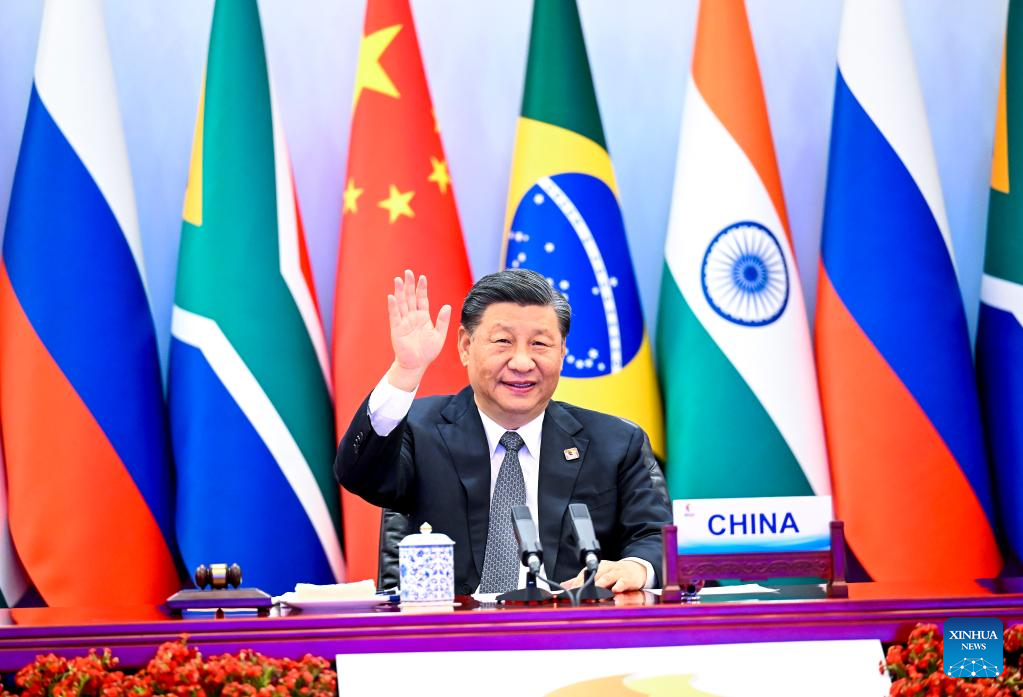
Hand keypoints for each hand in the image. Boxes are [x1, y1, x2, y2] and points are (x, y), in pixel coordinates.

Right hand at [387, 270, 451, 390]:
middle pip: (410, 297)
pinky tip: (392, 296)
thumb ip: (442, 320)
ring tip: (398, 280)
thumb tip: (447, 306)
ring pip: (401, 303)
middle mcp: (412, 317)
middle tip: (408, 272)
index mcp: (423, 317)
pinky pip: (394, 315)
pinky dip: (393, 306)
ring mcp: (404, 322)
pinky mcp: (397, 329)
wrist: (417, 365)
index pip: (421, 299)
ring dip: (399, 292)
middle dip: (409, 285)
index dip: (421, 288)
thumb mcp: (439, 335)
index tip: (422, 278)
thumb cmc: (427, 351)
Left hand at [561, 559, 646, 593]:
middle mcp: (606, 568)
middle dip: (587, 584)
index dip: (578, 582)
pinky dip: (619, 585)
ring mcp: (617, 572)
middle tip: (581, 593)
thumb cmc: (614, 574)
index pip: (585, 573)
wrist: (634, 570)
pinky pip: (622, 582)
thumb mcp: (598, 575)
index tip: (571, 591)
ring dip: (601, 584)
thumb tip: (564, 586)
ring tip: (595, 590)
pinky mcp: (627, 578)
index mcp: (598, 567)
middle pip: (595, 574)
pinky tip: (615, 590)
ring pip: (607, 577)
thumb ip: (582, 580)